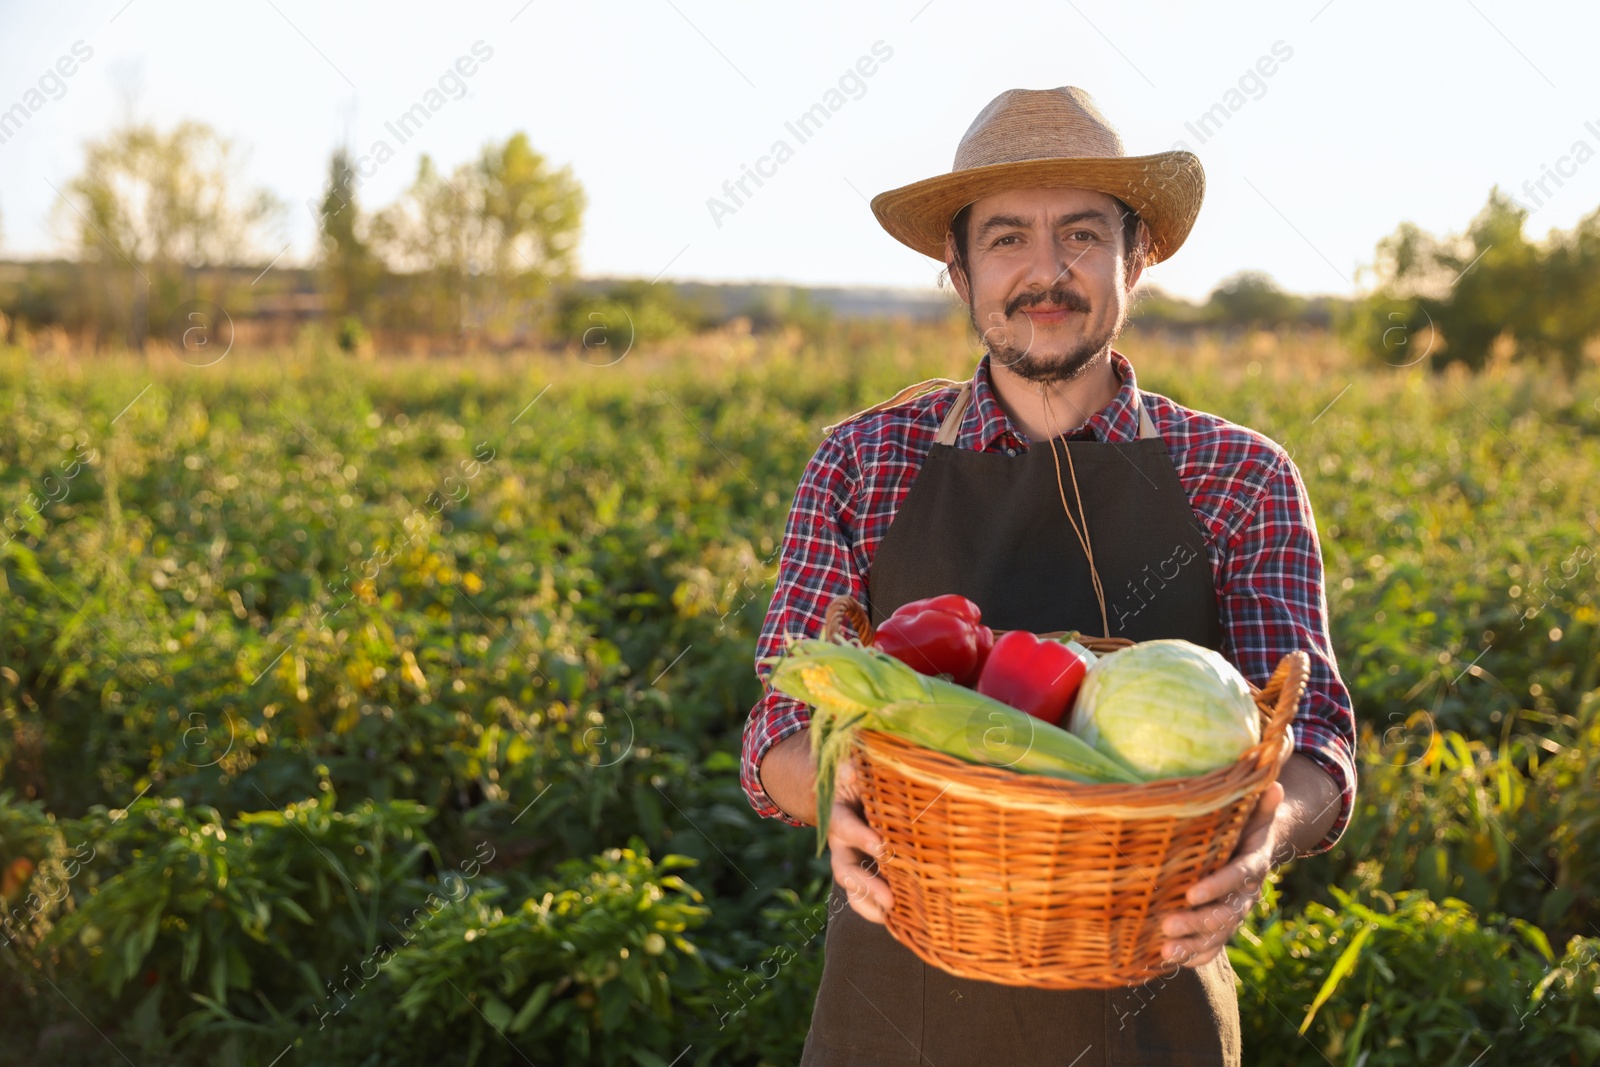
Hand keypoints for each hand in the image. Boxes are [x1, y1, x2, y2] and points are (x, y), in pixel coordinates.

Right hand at [827, 758, 893, 922]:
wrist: (850, 791)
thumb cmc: (859, 777)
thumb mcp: (853, 767)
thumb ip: (852, 767)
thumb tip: (851, 769)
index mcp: (838, 814)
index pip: (845, 827)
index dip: (861, 837)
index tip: (881, 846)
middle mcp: (841, 844)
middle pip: (846, 869)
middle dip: (866, 885)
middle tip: (890, 900)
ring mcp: (852, 862)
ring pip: (853, 890)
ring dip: (872, 905)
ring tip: (893, 918)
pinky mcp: (866, 874)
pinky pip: (867, 898)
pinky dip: (880, 910)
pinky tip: (902, 923)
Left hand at [1158, 779, 1285, 966]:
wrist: (1256, 851)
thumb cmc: (1245, 826)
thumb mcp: (1254, 813)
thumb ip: (1261, 803)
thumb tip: (1274, 783)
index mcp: (1253, 864)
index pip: (1238, 877)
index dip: (1217, 886)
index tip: (1191, 893)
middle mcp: (1246, 894)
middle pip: (1225, 914)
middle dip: (1197, 921)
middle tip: (1167, 924)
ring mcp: (1234, 914)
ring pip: (1218, 935)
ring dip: (1192, 944)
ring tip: (1165, 950)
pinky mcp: (1222, 927)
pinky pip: (1212, 948)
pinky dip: (1194, 957)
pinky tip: (1169, 962)